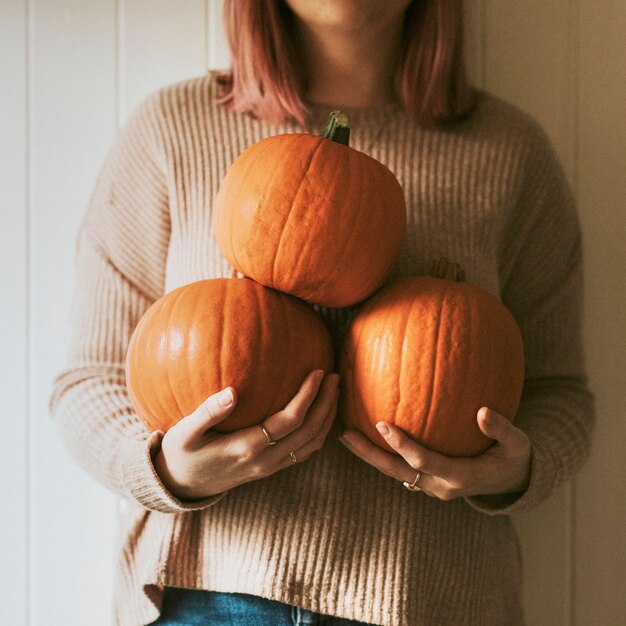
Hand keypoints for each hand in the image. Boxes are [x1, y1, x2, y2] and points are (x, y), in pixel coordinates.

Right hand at [153, 370, 339, 499]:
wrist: (181, 485)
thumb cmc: (181, 453)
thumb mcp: (185, 432)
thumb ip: (208, 411)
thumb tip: (232, 391)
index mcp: (247, 447)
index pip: (290, 420)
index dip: (308, 396)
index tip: (318, 372)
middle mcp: (265, 460)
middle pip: (310, 431)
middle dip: (327, 403)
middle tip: (336, 376)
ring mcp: (270, 467)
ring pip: (312, 443)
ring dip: (327, 417)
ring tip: (335, 391)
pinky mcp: (271, 468)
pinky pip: (304, 450)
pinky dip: (319, 431)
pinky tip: (321, 412)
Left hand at [339, 407, 530, 499]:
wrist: (512, 482)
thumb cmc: (514, 458)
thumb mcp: (517, 444)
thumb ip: (501, 429)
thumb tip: (483, 411)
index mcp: (460, 476)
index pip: (423, 461)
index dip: (402, 445)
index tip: (382, 424)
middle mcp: (440, 485)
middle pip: (397, 470)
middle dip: (370, 454)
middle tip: (345, 434)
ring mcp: (432, 486)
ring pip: (394, 471)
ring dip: (369, 455)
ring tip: (344, 434)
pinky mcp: (427, 480)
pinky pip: (400, 467)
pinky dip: (381, 453)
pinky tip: (365, 434)